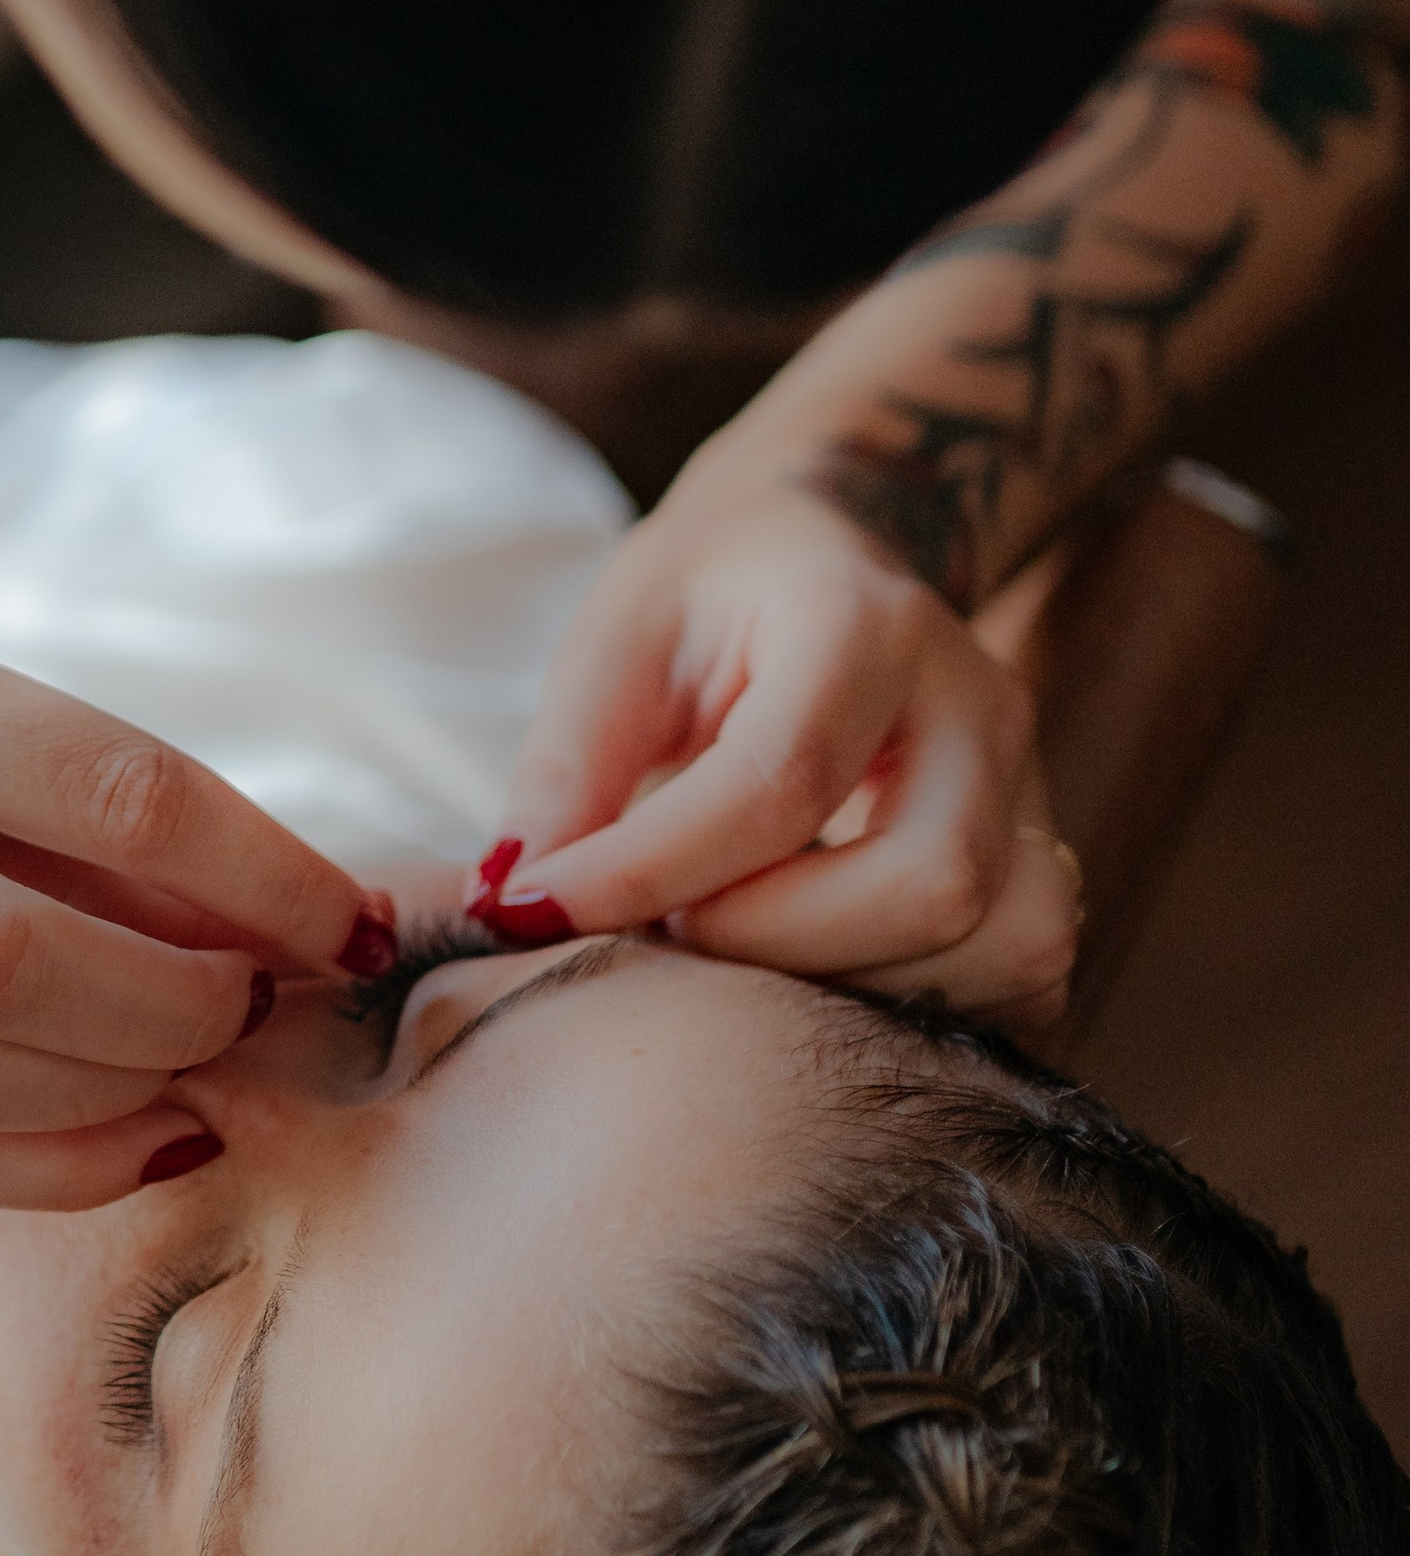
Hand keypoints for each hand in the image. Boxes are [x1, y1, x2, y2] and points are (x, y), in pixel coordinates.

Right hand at [0, 575, 386, 1207]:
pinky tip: (148, 1138)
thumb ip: (104, 809)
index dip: (262, 874)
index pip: (113, 794)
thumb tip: (290, 929)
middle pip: (9, 962)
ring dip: (113, 1095)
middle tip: (262, 1000)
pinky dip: (51, 1167)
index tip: (352, 923)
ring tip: (204, 1068)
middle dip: (177, 1004)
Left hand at [489, 473, 1068, 1023]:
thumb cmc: (709, 596)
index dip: (651, 870)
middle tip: (660, 927)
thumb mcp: (615, 639)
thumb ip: (566, 770)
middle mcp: (975, 703)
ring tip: (734, 938)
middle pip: (925, 884)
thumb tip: (513, 909)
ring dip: (846, 986)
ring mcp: (1030, 786)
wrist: (826, 549)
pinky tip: (814, 967)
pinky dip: (915, 1005)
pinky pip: (1022, 978)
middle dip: (768, 945)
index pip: (779, 780)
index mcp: (862, 621)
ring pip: (999, 947)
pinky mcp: (1043, 858)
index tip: (533, 910)